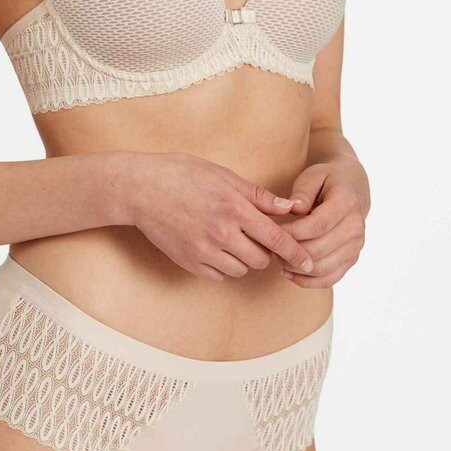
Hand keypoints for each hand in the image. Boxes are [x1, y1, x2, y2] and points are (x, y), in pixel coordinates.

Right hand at [126, 151, 317, 281]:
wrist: (141, 189)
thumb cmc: (183, 174)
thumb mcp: (224, 176)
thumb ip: (259, 196)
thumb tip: (290, 207)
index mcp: (234, 209)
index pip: (276, 238)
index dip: (297, 253)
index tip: (309, 262)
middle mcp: (222, 233)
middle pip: (261, 259)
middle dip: (266, 252)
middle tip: (257, 237)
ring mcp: (204, 251)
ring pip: (241, 269)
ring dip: (244, 259)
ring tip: (233, 239)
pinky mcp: (189, 262)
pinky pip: (219, 275)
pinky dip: (223, 266)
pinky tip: (215, 247)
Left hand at [273, 161, 367, 287]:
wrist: (352, 188)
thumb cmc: (327, 180)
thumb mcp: (313, 176)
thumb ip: (302, 192)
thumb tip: (292, 208)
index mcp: (346, 203)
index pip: (317, 226)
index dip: (292, 233)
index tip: (271, 232)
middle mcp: (356, 227)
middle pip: (318, 250)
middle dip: (290, 252)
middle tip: (269, 247)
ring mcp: (356, 246)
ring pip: (322, 268)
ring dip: (295, 268)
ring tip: (277, 258)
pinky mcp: (351, 259)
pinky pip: (329, 279)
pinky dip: (307, 281)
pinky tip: (289, 273)